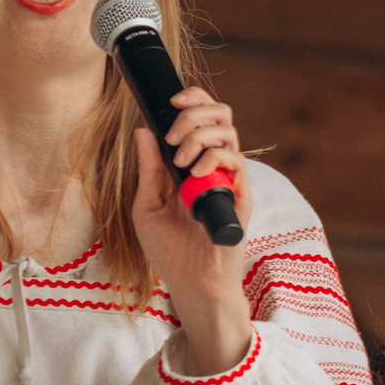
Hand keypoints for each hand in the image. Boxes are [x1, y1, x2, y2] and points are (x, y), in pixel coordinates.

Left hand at [131, 87, 251, 373]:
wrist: (191, 283)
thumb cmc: (170, 250)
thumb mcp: (147, 204)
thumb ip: (149, 168)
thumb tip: (144, 130)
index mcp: (192, 164)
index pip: (201, 119)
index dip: (192, 100)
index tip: (170, 101)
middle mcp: (213, 167)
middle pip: (221, 116)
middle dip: (195, 112)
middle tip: (174, 132)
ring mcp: (229, 180)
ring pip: (228, 134)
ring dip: (200, 136)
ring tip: (181, 160)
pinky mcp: (240, 196)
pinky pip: (234, 162)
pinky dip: (213, 159)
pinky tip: (195, 175)